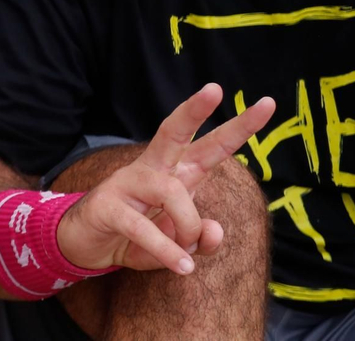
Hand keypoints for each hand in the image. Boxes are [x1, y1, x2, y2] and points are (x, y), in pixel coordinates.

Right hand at [55, 83, 275, 274]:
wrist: (87, 245)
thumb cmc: (137, 237)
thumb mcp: (179, 244)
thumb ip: (202, 239)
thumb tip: (214, 229)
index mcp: (177, 174)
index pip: (211, 146)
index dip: (238, 127)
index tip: (268, 105)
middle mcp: (154, 170)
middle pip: (173, 132)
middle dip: (195, 111)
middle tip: (215, 88)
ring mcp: (128, 183)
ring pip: (171, 191)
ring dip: (187, 228)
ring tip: (187, 257)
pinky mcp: (109, 206)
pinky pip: (144, 227)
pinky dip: (166, 250)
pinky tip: (181, 266)